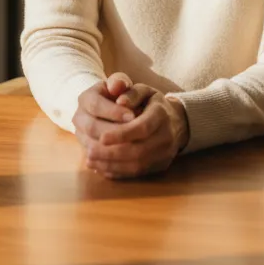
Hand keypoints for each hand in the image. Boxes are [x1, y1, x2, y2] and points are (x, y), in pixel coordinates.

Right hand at [72, 73, 139, 151]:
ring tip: (133, 145)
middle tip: (134, 134)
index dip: (113, 111)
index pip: (95, 105)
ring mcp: (80, 135)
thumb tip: (116, 86)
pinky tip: (128, 157)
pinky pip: (96, 158)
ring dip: (113, 147)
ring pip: (92, 145)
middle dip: (114, 131)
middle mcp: (79, 117)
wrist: (109, 110)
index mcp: (85, 98)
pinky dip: (111, 159)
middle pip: (92, 127)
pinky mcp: (86, 149)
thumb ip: (119, 81)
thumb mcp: (120, 84)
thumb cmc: (118, 95)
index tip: (132, 115)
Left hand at [74, 75, 189, 179]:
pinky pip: (136, 173)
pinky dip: (116, 171)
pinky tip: (100, 167)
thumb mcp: (144, 90)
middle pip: (138, 150)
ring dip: (110, 164)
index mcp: (161, 114)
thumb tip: (119, 101)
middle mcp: (166, 136)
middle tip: (89, 152)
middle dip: (111, 153)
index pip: (142, 127)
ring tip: (90, 160)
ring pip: (136, 166)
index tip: (101, 137)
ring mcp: (164, 154)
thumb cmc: (152, 103)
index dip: (121, 134)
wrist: (175, 122)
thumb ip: (130, 92)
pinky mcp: (159, 166)